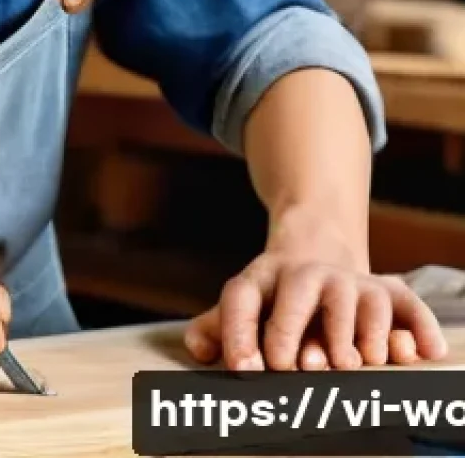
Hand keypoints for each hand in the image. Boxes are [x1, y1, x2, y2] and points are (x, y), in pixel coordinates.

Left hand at [183, 210, 447, 371]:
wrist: (318, 246)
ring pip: (358, 297)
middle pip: (299, 288)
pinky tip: (416, 352)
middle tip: (301, 367)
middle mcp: (306, 274)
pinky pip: (407, 304)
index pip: (241, 296)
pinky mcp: (388, 290)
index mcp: (261, 277)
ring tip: (351, 364)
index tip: (246, 369)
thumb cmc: (275, 296)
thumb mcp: (245, 304)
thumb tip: (199, 352)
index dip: (239, 331)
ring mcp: (350, 280)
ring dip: (356, 332)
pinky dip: (416, 328)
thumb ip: (219, 329)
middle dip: (294, 326)